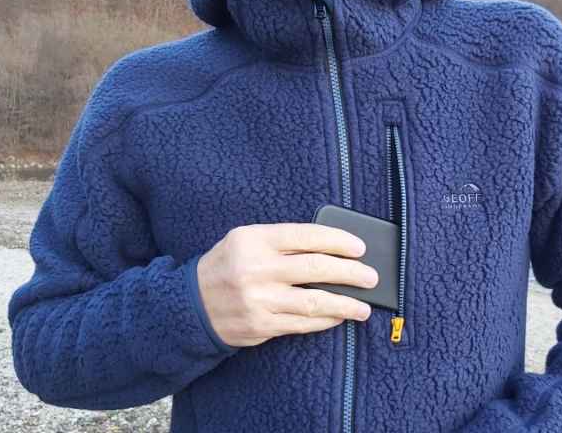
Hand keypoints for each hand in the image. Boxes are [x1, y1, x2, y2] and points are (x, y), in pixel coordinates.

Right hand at [196, 222, 377, 347]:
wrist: (190, 305)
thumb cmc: (227, 266)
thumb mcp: (246, 241)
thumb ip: (282, 242)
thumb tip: (331, 250)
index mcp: (254, 240)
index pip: (306, 236)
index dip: (338, 241)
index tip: (359, 248)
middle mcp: (256, 269)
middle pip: (315, 268)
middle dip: (350, 273)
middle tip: (371, 277)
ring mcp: (259, 300)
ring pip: (313, 301)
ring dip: (344, 304)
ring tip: (364, 306)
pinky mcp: (261, 326)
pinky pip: (302, 324)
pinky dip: (324, 321)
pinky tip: (338, 317)